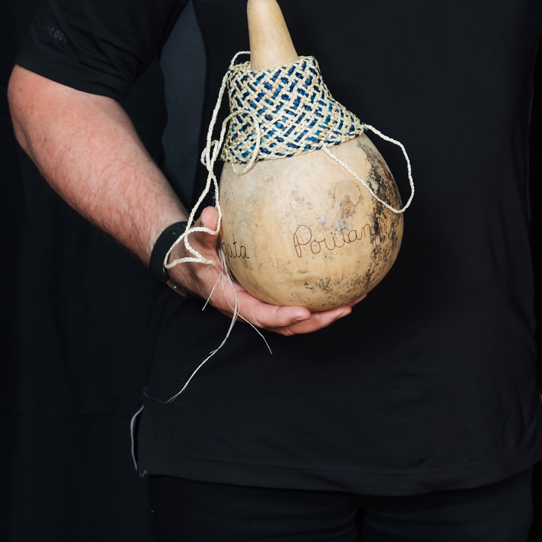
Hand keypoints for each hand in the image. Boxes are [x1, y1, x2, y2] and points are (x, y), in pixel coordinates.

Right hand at [159, 206, 352, 334]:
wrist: (187, 264)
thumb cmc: (190, 255)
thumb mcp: (193, 243)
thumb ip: (204, 232)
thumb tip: (212, 215)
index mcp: (231, 300)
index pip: (260, 314)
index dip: (282, 316)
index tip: (304, 311)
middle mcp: (248, 308)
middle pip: (287, 326)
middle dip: (316, 321)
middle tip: (345, 308)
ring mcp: (259, 306)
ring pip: (294, 322)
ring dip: (323, 315)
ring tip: (353, 301)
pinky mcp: (267, 299)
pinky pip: (293, 305)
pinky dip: (316, 303)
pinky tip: (338, 289)